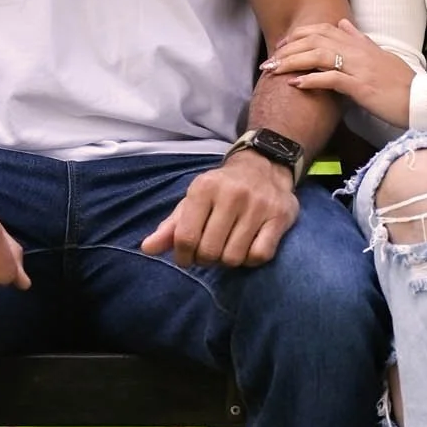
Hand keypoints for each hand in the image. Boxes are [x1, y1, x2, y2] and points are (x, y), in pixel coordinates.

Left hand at [141, 151, 298, 267]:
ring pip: (234, 257)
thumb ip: (171, 226)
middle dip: (206, 259)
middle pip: (209, 251)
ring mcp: (258, 205)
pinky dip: (250, 260)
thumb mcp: (193, 201)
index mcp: (204, 188)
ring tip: (228, 248)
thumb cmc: (222, 190)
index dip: (183, 257)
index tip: (187, 257)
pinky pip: (259, 256)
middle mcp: (232, 194)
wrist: (264, 166)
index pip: (185, 237)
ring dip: (228, 260)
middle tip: (210, 252)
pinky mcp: (279, 217)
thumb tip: (147, 249)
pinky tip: (247, 248)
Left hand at [262, 16, 414, 128]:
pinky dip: (311, 80)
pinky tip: (295, 84)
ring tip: (274, 70)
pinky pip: (331, 78)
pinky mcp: (361, 86)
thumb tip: (343, 24)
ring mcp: (359, 67)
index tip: (282, 45)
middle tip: (269, 60)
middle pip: (315, 40)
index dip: (299, 35)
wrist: (421, 100)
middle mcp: (358, 51)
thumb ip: (359, 39)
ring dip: (292, 62)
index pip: (323, 30)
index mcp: (360, 44)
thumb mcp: (380, 55)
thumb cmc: (400, 82)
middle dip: (288, 49)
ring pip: (318, 56)